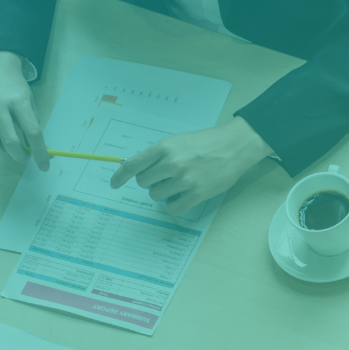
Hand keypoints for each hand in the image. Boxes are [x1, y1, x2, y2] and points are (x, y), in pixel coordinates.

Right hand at [0, 51, 47, 169]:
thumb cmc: (14, 86)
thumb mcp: (29, 101)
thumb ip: (34, 125)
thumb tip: (44, 152)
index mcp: (19, 100)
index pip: (32, 132)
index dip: (40, 152)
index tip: (44, 165)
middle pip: (10, 142)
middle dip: (21, 156)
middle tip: (24, 156)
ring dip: (2, 153)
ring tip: (6, 147)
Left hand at [109, 117, 273, 216]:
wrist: (234, 145)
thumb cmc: (206, 142)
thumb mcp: (177, 141)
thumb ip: (159, 155)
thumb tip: (138, 171)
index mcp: (164, 148)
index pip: (132, 165)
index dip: (119, 177)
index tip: (113, 184)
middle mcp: (171, 163)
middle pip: (143, 183)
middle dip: (150, 182)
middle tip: (164, 177)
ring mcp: (184, 180)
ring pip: (156, 196)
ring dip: (163, 193)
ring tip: (178, 185)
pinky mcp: (197, 194)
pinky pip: (172, 208)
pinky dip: (174, 205)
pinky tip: (182, 197)